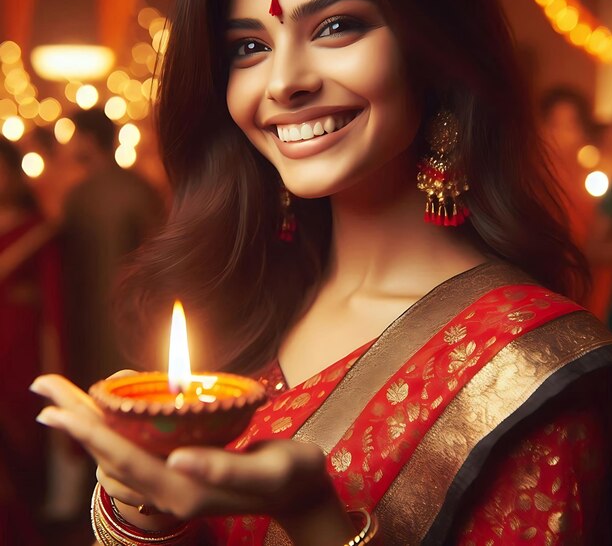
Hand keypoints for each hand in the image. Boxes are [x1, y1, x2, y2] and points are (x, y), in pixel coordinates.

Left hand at [31, 374, 353, 542]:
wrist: (298, 488)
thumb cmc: (288, 474)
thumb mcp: (268, 472)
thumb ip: (225, 470)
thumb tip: (178, 459)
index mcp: (185, 492)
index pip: (126, 460)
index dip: (90, 434)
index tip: (57, 409)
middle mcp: (169, 491)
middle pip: (109, 455)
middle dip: (76, 423)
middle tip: (43, 388)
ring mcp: (170, 482)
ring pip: (116, 454)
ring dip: (87, 425)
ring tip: (60, 399)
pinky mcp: (177, 471)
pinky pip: (132, 451)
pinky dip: (110, 430)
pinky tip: (103, 415)